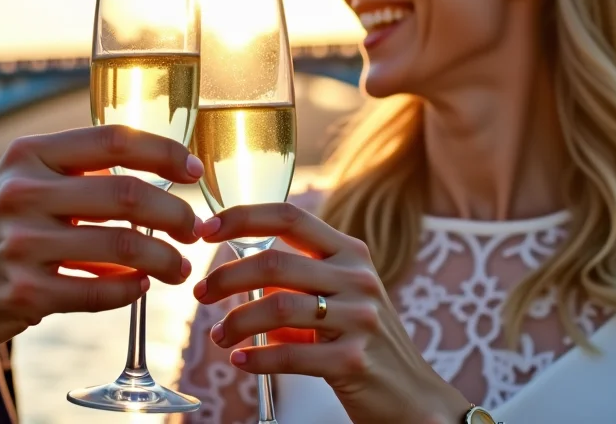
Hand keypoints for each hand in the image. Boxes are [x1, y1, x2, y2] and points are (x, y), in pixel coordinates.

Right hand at [0, 125, 205, 385]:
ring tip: (178, 266)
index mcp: (29, 155)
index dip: (165, 153)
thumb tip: (155, 172)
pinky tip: (139, 287)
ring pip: (123, 248)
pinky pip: (100, 292)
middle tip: (193, 229)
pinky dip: (131, 291)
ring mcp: (21, 245)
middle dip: (176, 214)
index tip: (194, 171)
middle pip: (129, 195)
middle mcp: (23, 193)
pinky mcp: (23, 294)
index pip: (113, 140)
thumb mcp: (20, 180)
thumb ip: (77, 171)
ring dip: (165, 259)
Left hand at [193, 203, 469, 423]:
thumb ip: (297, 283)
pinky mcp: (353, 361)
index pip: (290, 217)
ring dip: (236, 322)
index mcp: (351, 253)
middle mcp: (358, 278)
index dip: (243, 217)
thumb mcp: (340, 298)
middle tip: (202, 292)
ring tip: (219, 336)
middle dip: (226, 277)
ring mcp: (359, 319)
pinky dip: (256, 358)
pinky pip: (289, 355)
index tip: (207, 228)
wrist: (413, 398)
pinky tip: (240, 361)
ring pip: (276, 308)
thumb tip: (237, 278)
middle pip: (274, 263)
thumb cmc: (365, 343)